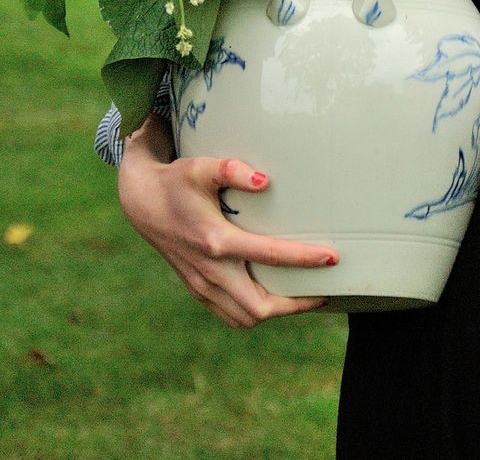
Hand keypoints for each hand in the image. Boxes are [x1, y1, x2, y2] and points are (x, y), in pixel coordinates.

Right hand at [118, 114, 339, 328]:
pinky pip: (230, 314)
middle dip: (296, 304)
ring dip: (277, 312)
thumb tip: (265, 180)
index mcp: (215, 241)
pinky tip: (272, 296)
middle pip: (258, 307)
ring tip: (304, 296)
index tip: (332, 257)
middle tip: (324, 290)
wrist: (142, 202)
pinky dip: (254, 312)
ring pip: (245, 317)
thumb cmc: (177, 181)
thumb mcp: (202, 166)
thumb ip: (232, 170)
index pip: (269, 256)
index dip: (303, 259)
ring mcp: (201, 285)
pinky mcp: (197, 289)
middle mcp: (210, 270)